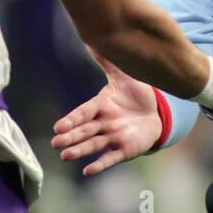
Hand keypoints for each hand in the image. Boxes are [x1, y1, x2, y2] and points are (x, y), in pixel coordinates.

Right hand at [52, 50, 162, 176]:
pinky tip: (88, 171)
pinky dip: (100, 165)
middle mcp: (103, 123)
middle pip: (85, 131)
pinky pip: (110, 158)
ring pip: (93, 145)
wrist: (156, 112)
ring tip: (65, 155)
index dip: (73, 119)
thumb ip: (108, 62)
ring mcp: (113, 137)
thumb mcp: (123, 77)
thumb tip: (93, 41)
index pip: (84, 112)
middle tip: (56, 142)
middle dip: (71, 137)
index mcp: (101, 105)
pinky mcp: (124, 150)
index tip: (59, 126)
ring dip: (79, 151)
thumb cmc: (136, 94)